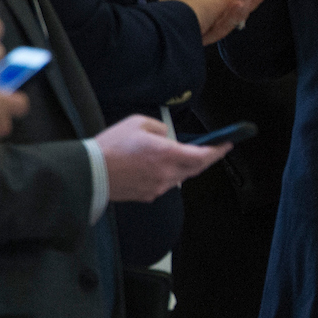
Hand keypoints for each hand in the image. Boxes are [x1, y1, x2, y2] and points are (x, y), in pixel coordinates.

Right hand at [96, 112, 228, 202]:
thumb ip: (160, 128)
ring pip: (181, 177)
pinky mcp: (149, 195)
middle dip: (207, 159)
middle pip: (196, 169)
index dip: (217, 151)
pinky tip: (158, 167)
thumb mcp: (137, 123)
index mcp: (166, 154)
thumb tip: (168, 136)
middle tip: (213, 150)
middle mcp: (166, 173)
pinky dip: (168, 174)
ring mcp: (158, 187)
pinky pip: (165, 184)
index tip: (226, 145)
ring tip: (182, 156)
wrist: (90, 173)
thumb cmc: (110, 147)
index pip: (202, 156)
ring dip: (185, 167)